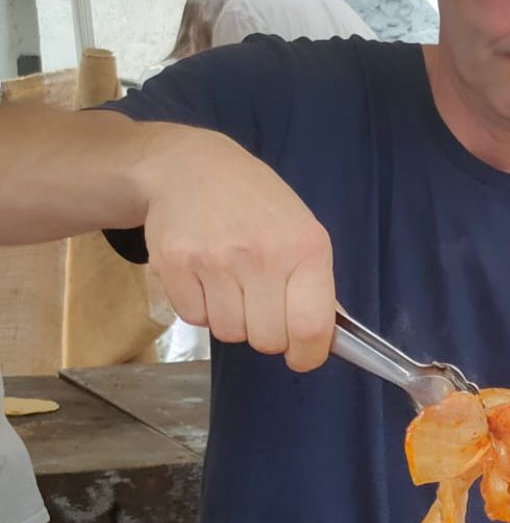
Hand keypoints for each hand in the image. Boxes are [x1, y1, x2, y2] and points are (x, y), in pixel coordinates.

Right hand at [137, 126, 335, 371]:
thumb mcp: (303, 232)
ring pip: (229, 333)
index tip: (302, 356)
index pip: (310, 327)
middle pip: (267, 339)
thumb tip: (322, 338)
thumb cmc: (258, 205)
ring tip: (232, 283)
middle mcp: (262, 256)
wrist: (192, 167)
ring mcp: (214, 260)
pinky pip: (194, 318)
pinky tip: (206, 276)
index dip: (308, 354)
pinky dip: (201, 308)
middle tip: (262, 306)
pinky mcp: (173, 264)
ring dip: (233, 319)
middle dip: (267, 334)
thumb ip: (315, 284)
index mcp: (306, 249)